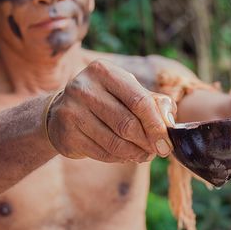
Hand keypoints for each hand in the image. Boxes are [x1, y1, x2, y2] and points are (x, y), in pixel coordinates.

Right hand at [47, 60, 176, 161]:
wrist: (60, 113)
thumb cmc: (105, 100)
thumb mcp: (128, 92)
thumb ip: (154, 103)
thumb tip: (170, 124)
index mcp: (103, 71)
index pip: (139, 100)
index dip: (157, 125)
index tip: (167, 143)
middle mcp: (84, 88)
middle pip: (127, 124)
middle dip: (148, 142)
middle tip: (158, 152)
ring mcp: (71, 111)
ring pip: (115, 142)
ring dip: (135, 154)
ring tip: (144, 155)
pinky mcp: (66, 134)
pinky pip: (101, 153)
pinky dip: (119, 158)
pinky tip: (125, 155)